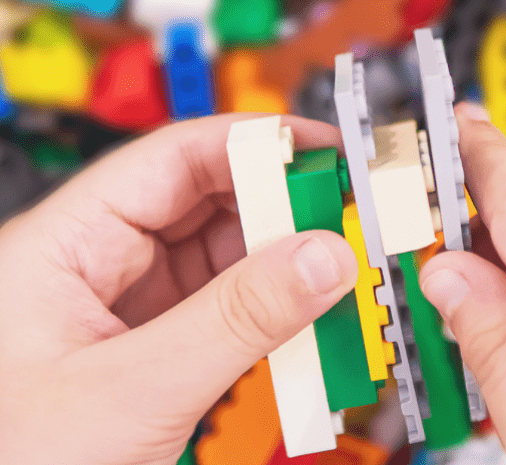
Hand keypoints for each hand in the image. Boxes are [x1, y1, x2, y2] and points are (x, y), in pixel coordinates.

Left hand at [0, 114, 358, 463]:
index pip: (170, 161)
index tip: (323, 153)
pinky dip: (276, 319)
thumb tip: (320, 260)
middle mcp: (100, 267)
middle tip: (347, 219)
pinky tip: (310, 325)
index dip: (253, 146)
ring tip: (339, 277)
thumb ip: (235, 322)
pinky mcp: (159, 353)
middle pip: (207, 206)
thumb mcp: (132, 391)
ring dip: (286, 270)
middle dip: (282, 211)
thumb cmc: (14, 463)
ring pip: (227, 263)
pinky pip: (231, 316)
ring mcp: (132, 311)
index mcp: (63, 246)